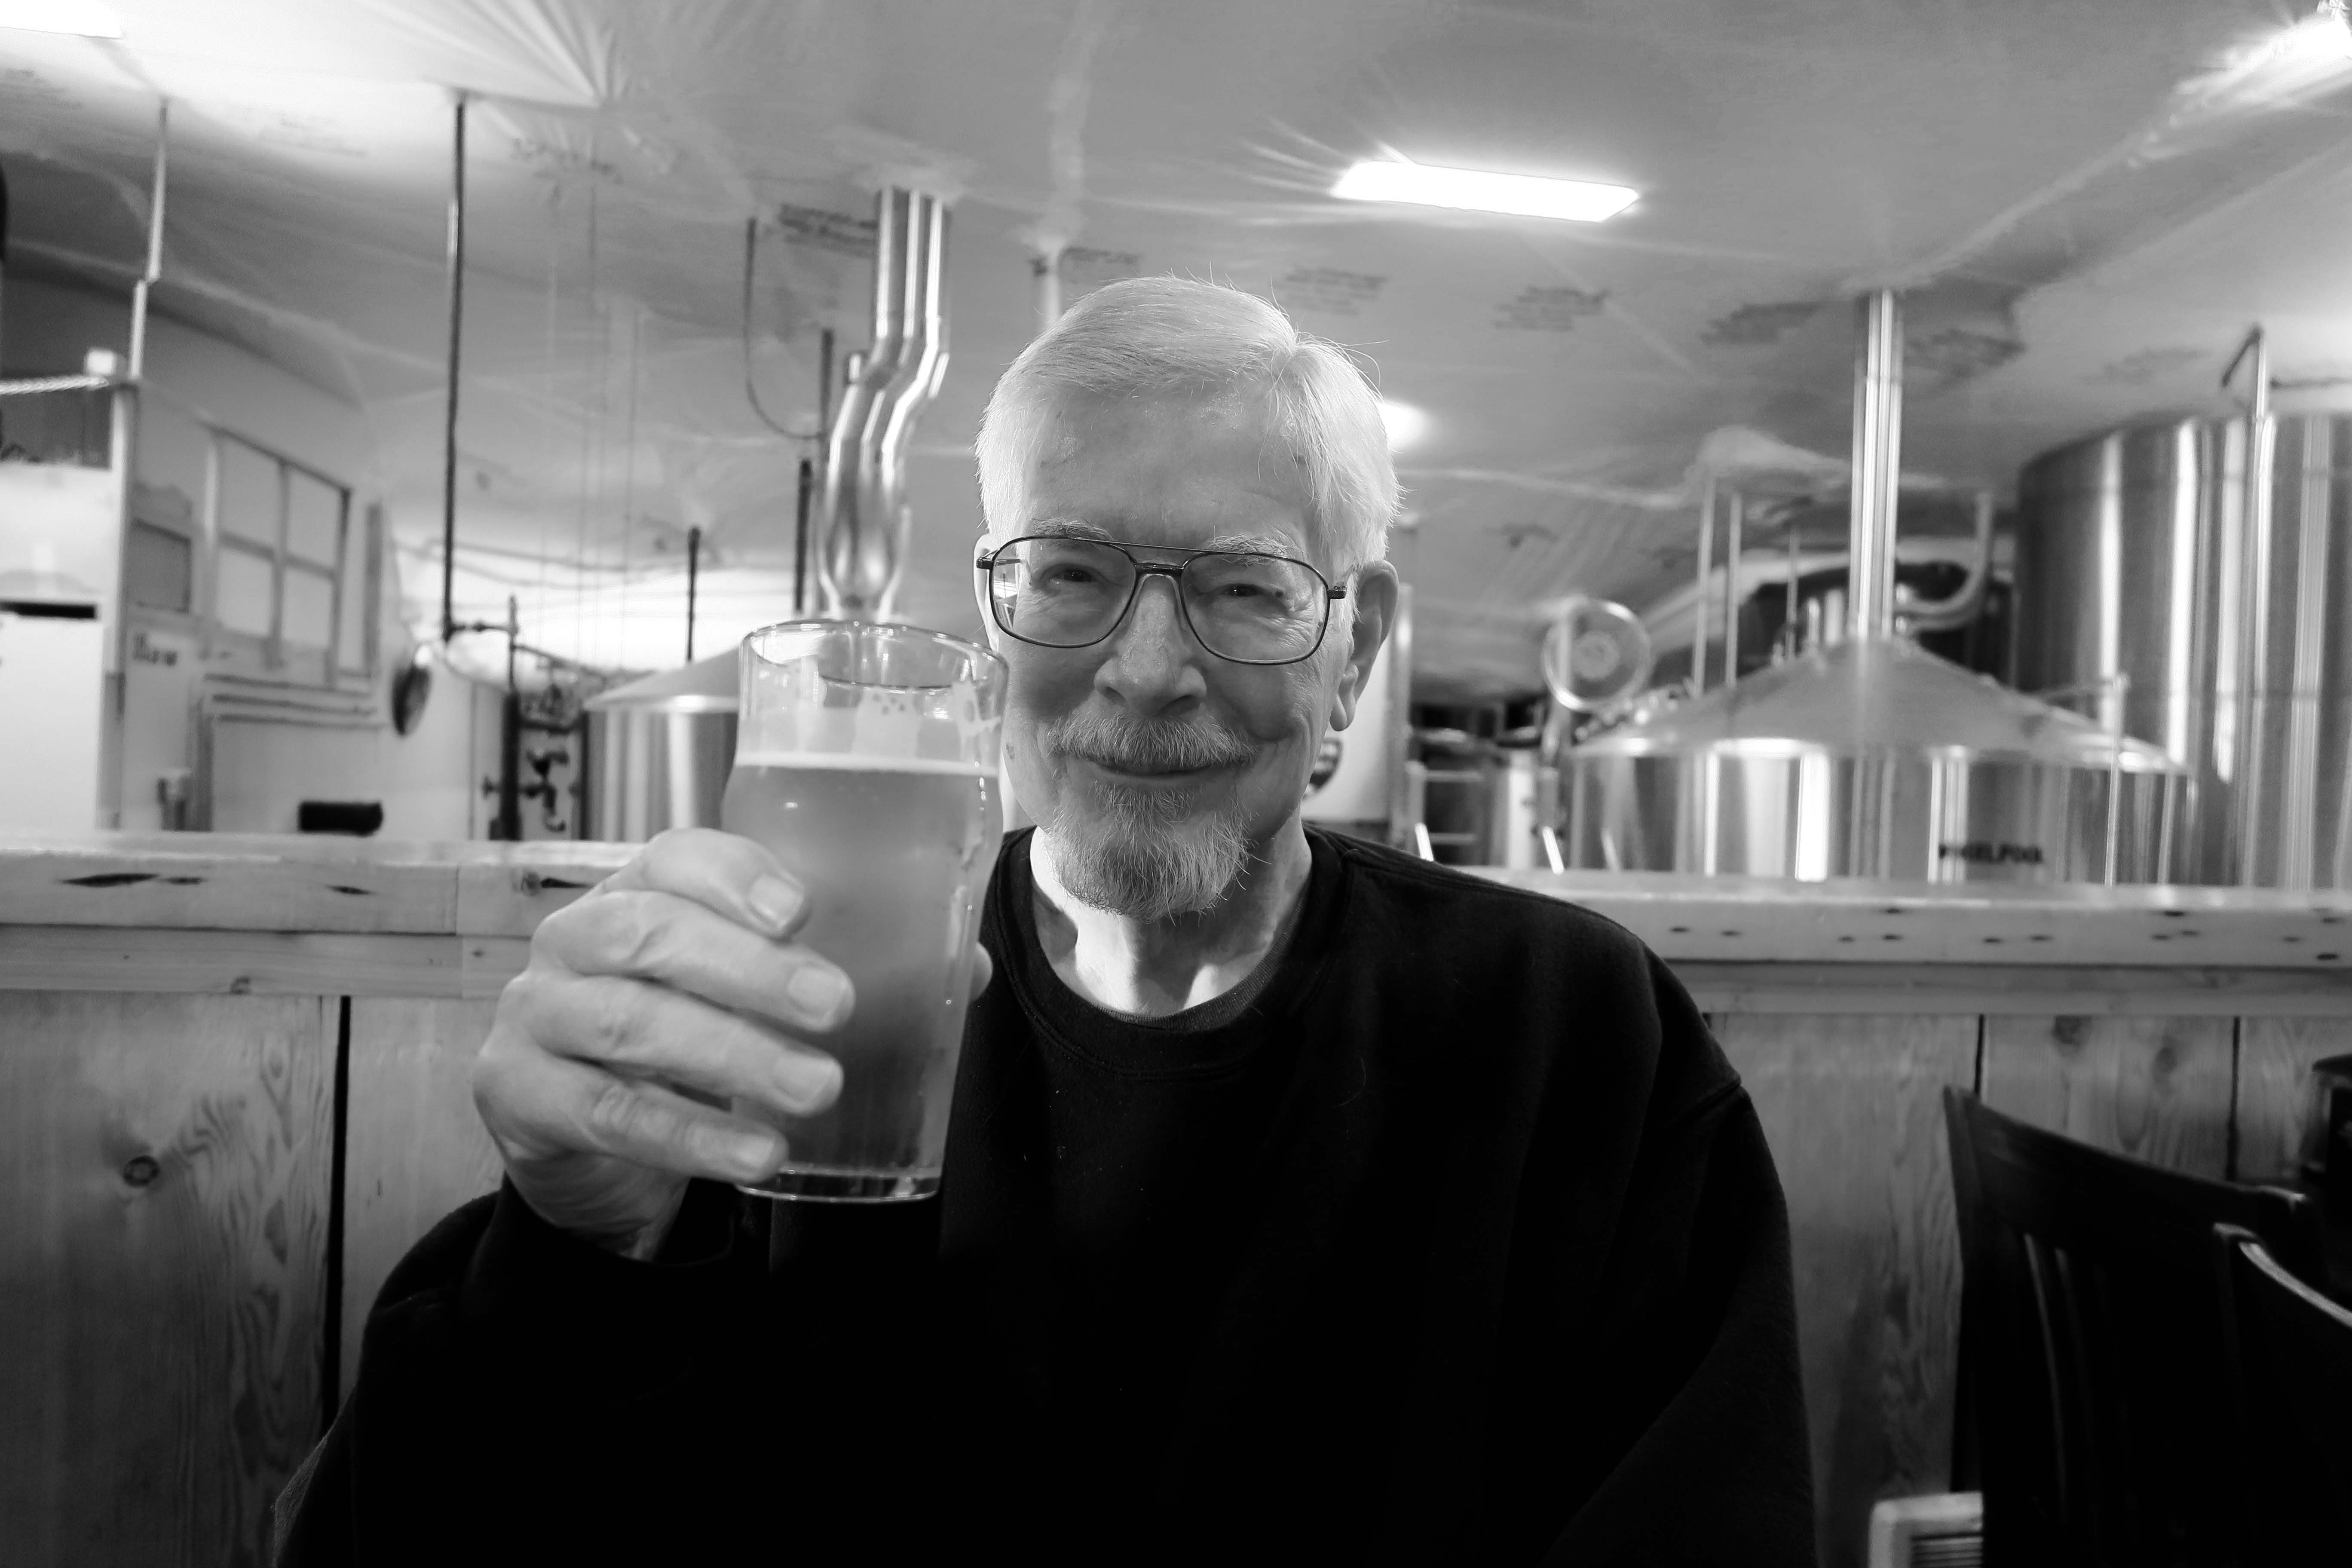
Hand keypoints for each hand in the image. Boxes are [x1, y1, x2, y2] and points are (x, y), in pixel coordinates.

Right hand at [473, 828, 857, 1257]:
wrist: (577, 1139)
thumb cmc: (664, 1041)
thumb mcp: (710, 991)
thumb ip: (762, 965)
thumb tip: (840, 977)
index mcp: (623, 896)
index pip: (671, 860)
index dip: (733, 878)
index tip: (800, 912)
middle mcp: (568, 941)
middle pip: (647, 934)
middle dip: (749, 969)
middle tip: (834, 1005)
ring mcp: (533, 1014)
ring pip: (630, 1022)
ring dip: (734, 1055)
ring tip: (817, 1087)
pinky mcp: (516, 1091)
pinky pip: (610, 1113)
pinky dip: (693, 1136)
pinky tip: (760, 1152)